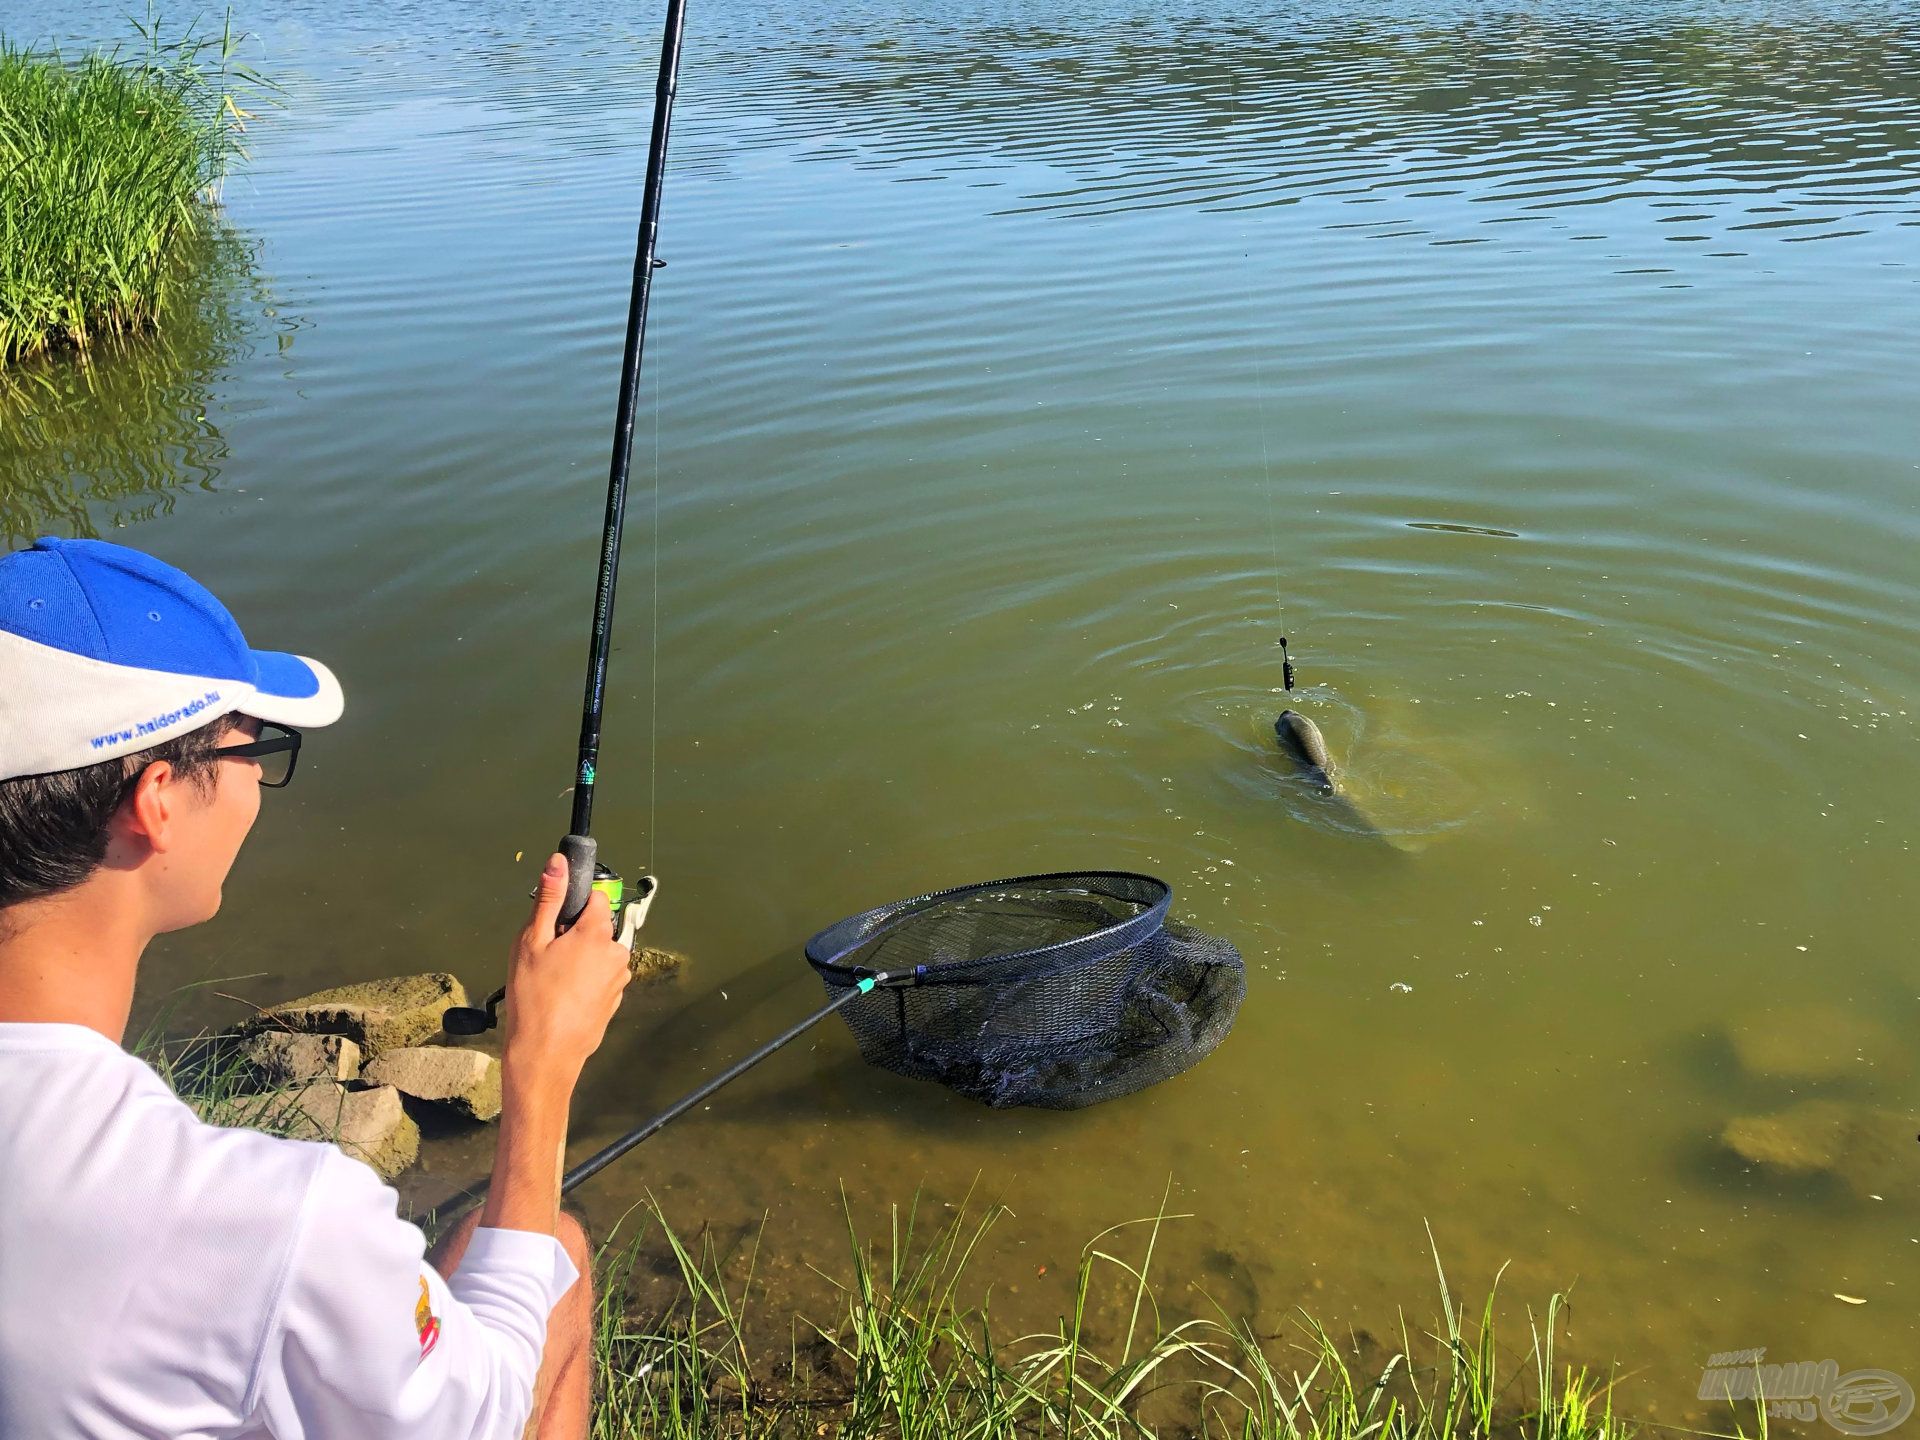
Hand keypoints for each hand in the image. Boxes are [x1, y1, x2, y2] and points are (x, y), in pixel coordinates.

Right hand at [499, 853, 633, 1087]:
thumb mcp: (532, 941)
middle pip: (596, 927)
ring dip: (579, 959)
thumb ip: (548, 899)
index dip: (572, 905)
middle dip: (574, 935)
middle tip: (545, 956)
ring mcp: (619, 979)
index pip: (595, 898)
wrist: (546, 1054)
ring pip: (598, 954)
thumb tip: (559, 861)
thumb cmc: (534, 996)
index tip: (552, 923)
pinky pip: (600, 977)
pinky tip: (562, 998)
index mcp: (599, 933)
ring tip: (550, 981)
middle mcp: (618, 952)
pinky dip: (584, 981)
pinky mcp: (615, 1000)